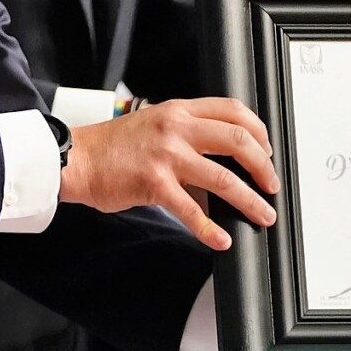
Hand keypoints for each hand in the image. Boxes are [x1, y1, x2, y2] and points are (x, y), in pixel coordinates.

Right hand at [59, 97, 277, 249]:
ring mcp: (166, 155)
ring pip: (223, 179)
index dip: (259, 131)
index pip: (233, 110)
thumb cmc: (114, 147)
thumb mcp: (156, 124)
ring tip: (263, 215)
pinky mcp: (154, 184)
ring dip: (250, 201)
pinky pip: (191, 210)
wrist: (78, 159)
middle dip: (263, 167)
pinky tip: (221, 240)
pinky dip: (211, 229)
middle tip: (272, 186)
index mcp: (180, 110)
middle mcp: (177, 128)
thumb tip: (222, 158)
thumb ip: (187, 132)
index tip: (268, 150)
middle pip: (238, 140)